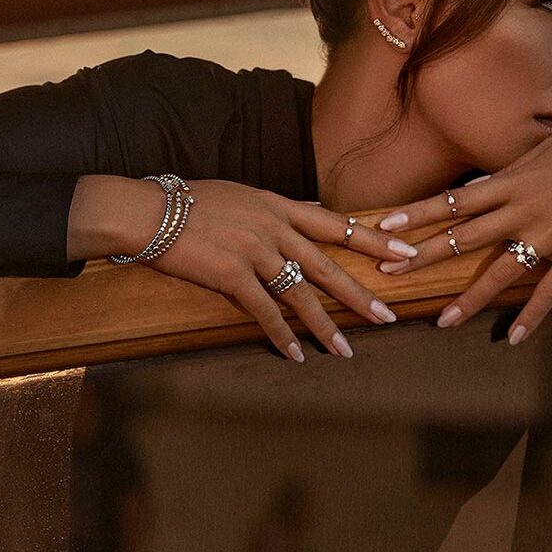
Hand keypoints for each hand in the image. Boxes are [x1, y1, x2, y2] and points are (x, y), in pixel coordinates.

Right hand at [71, 177, 416, 360]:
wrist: (147, 209)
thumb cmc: (189, 201)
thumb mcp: (241, 196)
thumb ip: (273, 210)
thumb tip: (301, 216)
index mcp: (278, 205)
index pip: (336, 224)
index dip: (373, 239)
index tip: (404, 250)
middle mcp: (274, 227)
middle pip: (328, 265)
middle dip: (360, 294)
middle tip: (388, 316)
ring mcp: (254, 250)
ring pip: (300, 294)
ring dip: (324, 327)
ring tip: (346, 352)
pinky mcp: (231, 274)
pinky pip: (264, 311)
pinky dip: (281, 335)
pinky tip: (294, 355)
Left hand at [377, 125, 551, 343]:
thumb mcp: (540, 153)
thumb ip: (505, 174)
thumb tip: (472, 189)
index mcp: (510, 182)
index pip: (452, 201)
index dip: (416, 214)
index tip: (385, 228)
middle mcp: (522, 209)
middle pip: (462, 237)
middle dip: (422, 257)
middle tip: (388, 275)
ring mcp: (549, 234)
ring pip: (499, 272)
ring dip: (468, 299)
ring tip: (441, 321)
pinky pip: (548, 290)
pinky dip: (530, 315)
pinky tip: (512, 337)